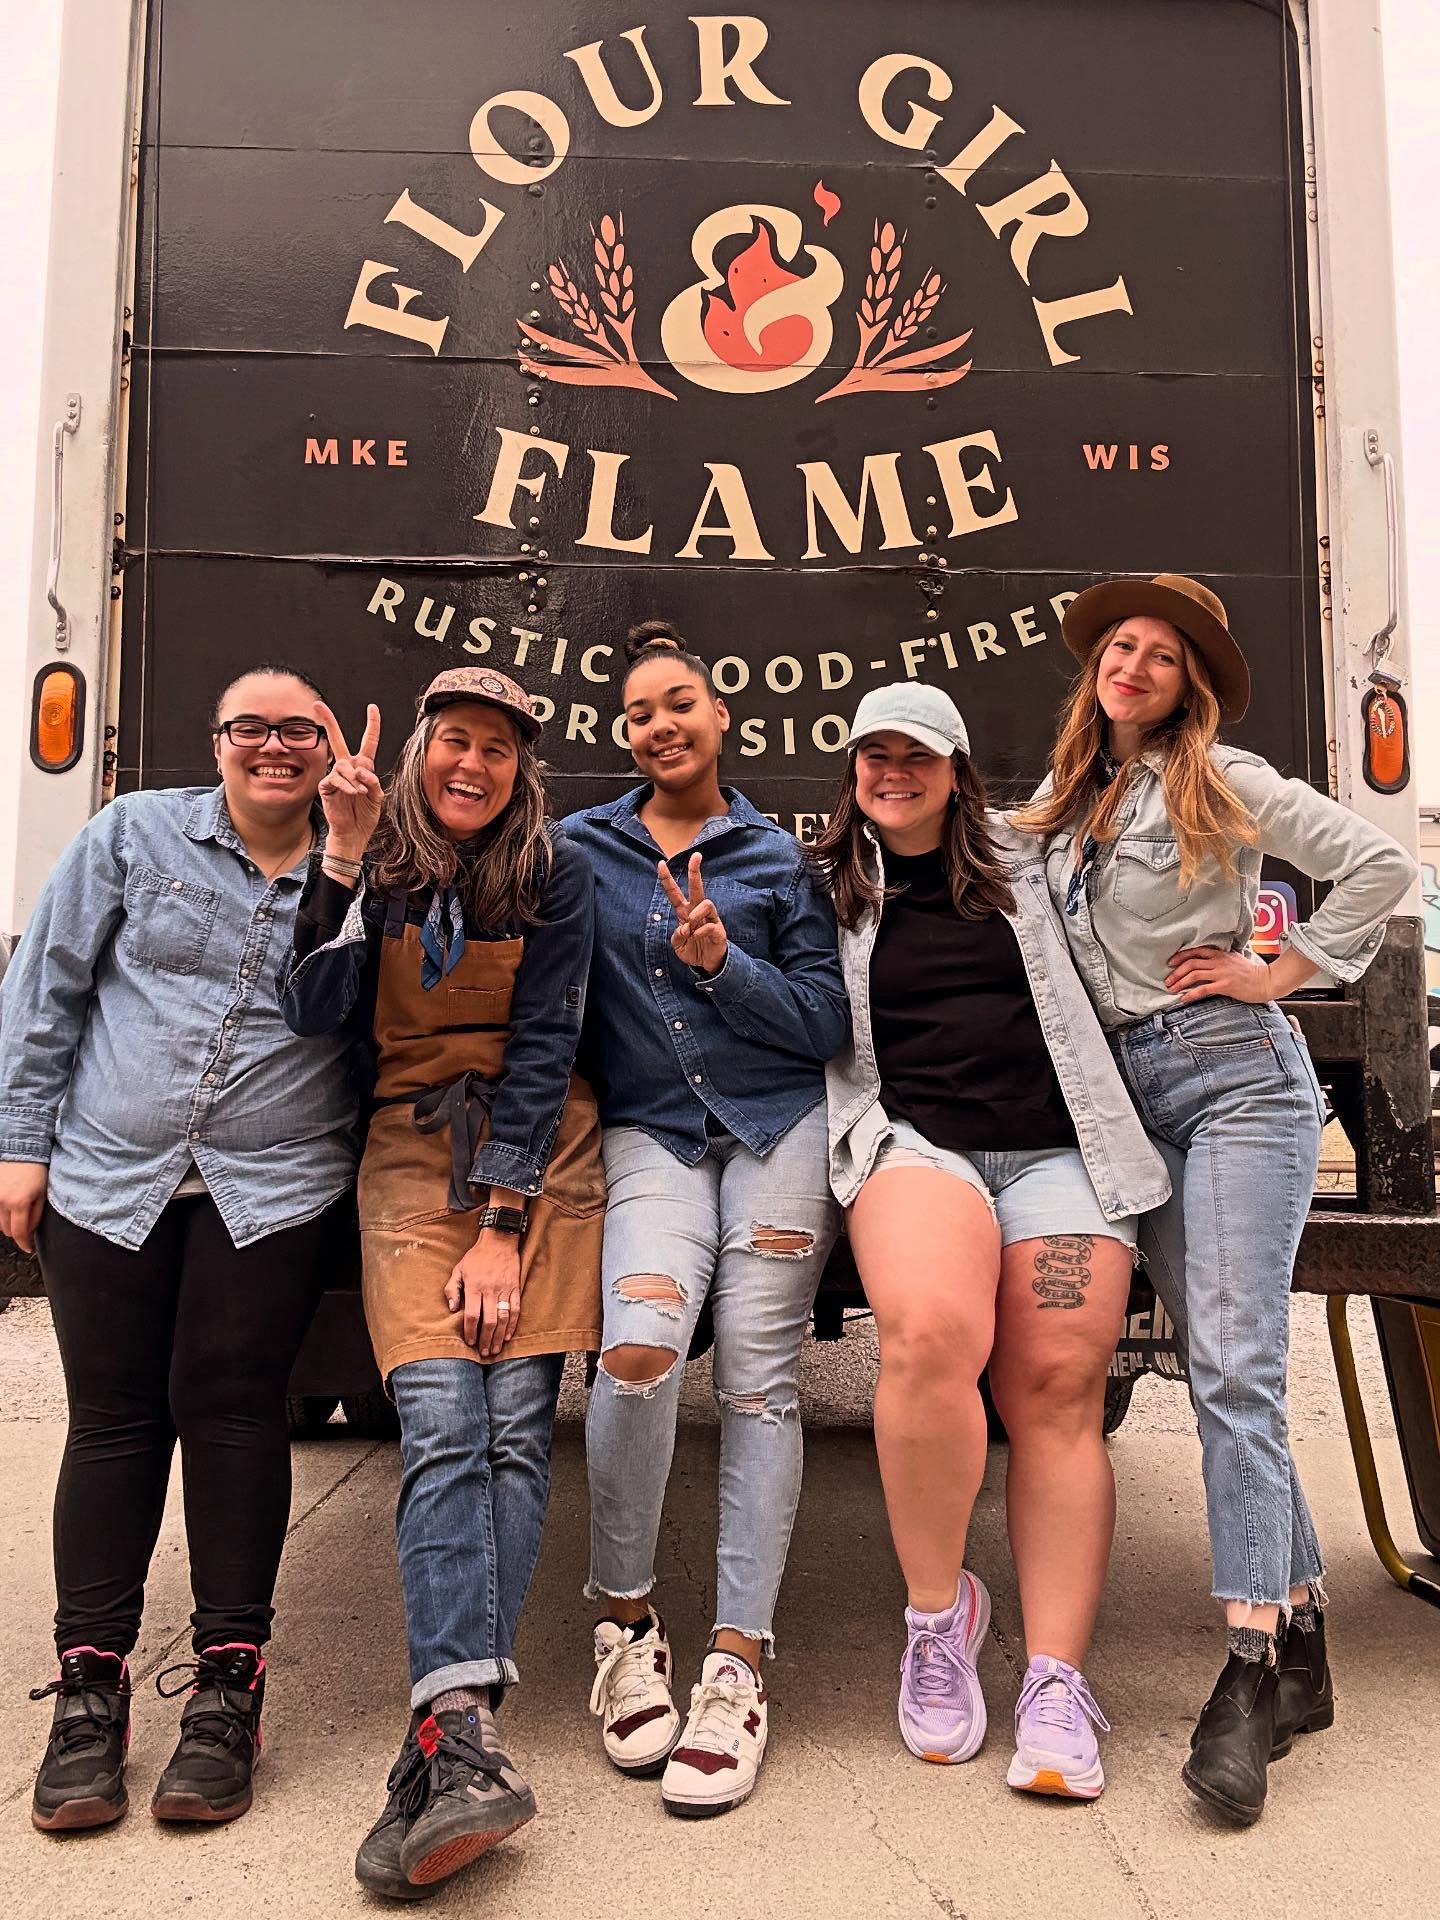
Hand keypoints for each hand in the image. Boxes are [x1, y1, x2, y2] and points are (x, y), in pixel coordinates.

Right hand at [0, 1162, 46, 1253]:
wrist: (21, 1150)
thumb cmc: (36, 1172)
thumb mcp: (42, 1194)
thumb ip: (36, 1215)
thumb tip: (30, 1231)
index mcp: (19, 1204)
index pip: (19, 1232)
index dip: (24, 1243)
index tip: (28, 1248)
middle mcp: (3, 1202)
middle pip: (7, 1230)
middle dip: (17, 1233)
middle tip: (27, 1229)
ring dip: (9, 1223)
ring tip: (19, 1215)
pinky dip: (2, 1214)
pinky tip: (11, 1208)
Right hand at [315, 702, 383, 857]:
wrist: (354, 832)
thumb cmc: (366, 814)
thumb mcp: (377, 796)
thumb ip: (372, 780)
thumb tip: (361, 770)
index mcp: (363, 766)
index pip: (368, 742)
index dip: (372, 725)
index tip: (372, 708)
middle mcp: (348, 767)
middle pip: (337, 739)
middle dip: (328, 721)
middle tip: (317, 705)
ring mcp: (336, 776)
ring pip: (343, 765)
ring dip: (354, 778)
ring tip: (360, 792)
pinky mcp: (326, 787)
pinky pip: (335, 779)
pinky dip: (345, 785)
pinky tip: (352, 792)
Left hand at [444, 1232, 522, 1357]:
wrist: (499, 1240)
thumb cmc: (476, 1256)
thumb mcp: (458, 1269)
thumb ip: (452, 1289)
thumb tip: (452, 1309)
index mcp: (474, 1286)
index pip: (471, 1315)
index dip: (470, 1331)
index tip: (470, 1342)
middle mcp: (490, 1290)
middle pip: (488, 1321)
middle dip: (486, 1339)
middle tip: (484, 1352)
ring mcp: (504, 1289)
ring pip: (503, 1318)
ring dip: (499, 1336)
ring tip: (496, 1348)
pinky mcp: (515, 1288)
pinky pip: (516, 1309)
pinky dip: (512, 1324)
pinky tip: (508, 1335)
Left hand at [658, 854, 728, 973]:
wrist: (708, 963)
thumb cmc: (693, 949)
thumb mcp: (677, 944)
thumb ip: (677, 935)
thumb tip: (686, 927)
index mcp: (684, 912)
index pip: (674, 893)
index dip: (667, 879)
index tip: (661, 863)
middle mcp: (697, 911)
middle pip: (697, 887)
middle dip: (695, 871)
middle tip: (696, 855)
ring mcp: (710, 919)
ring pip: (706, 903)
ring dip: (695, 915)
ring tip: (691, 928)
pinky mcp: (718, 929)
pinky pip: (710, 925)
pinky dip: (700, 932)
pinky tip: (697, 938)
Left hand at [1165, 945, 1274, 1003]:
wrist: (1266, 981)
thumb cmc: (1252, 973)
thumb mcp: (1235, 960)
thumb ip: (1221, 960)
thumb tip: (1207, 964)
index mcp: (1221, 954)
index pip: (1196, 951)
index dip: (1180, 956)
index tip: (1170, 962)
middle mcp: (1219, 961)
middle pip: (1191, 963)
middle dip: (1176, 972)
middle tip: (1167, 980)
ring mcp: (1222, 973)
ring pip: (1194, 974)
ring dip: (1180, 982)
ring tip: (1171, 989)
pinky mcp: (1225, 985)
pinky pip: (1203, 989)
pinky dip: (1191, 994)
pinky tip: (1183, 998)